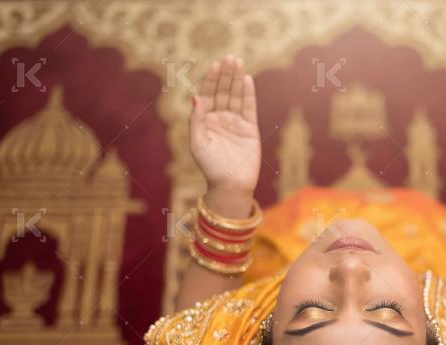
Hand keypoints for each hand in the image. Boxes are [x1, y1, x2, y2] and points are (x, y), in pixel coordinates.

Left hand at [190, 54, 260, 196]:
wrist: (230, 185)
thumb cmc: (210, 167)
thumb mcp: (198, 143)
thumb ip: (196, 120)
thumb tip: (196, 97)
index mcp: (205, 120)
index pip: (208, 94)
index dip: (211, 79)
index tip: (215, 64)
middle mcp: (220, 118)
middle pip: (223, 91)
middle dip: (226, 74)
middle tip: (230, 57)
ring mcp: (235, 122)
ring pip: (236, 96)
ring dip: (237, 79)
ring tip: (239, 62)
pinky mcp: (250, 129)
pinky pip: (249, 108)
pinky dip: (249, 94)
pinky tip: (247, 80)